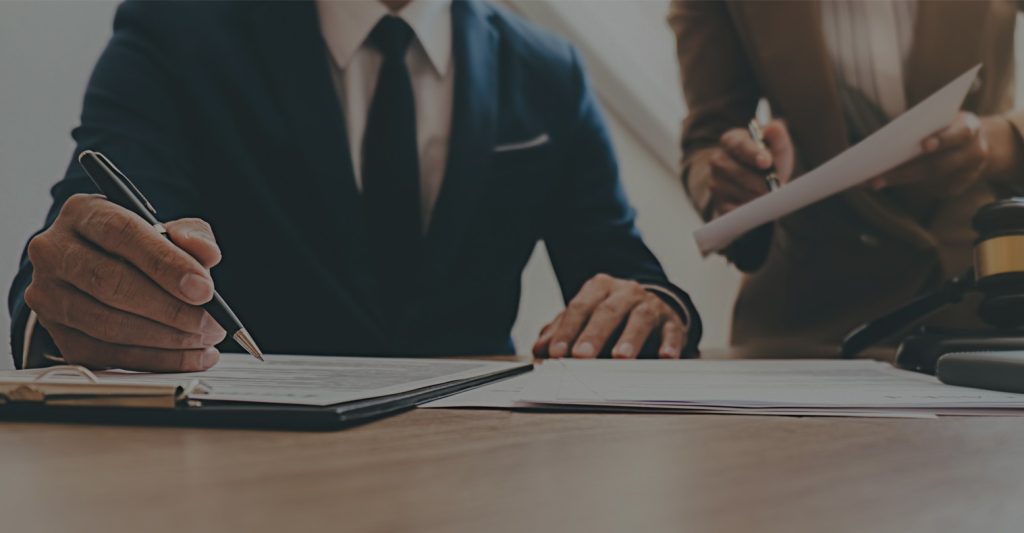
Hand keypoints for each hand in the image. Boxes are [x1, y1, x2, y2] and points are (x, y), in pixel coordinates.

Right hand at [24, 194, 225, 371]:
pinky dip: (154, 360)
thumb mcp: (170, 230)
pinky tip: (188, 356)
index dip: (166, 263)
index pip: (122, 233)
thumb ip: (193, 235)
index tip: (204, 289)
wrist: (105, 267)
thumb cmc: (140, 247)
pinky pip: (105, 354)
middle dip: (170, 309)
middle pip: (111, 282)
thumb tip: (207, 254)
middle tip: (211, 322)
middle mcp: (54, 251)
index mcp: (83, 213)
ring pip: (107, 324)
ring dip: (165, 340)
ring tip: (205, 340)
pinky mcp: (56, 332)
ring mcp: (48, 294)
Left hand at [532, 274, 687, 359]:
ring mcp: (651, 305)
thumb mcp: (584, 320)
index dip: (566, 331)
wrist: (654, 307)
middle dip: (593, 335)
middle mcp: (625, 292)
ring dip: (630, 339)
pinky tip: (665, 358)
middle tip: (581, 356)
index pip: (579, 308)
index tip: (556, 353)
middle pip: (608, 312)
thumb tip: (540, 349)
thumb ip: (560, 332)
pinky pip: (672, 332)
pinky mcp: (672, 322)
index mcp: (599, 289)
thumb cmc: (613, 317)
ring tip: (620, 357)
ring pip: (640, 319)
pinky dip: (669, 345)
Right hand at [709, 119, 794, 214]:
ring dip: (757, 196)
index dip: (754, 154)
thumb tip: (774, 127)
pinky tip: (756, 204)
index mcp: (730, 140)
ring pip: (737, 192)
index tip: (767, 162)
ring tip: (767, 194)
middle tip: (776, 186)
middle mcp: (717, 160)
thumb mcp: (777, 147)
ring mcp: (715, 182)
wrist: (761, 185)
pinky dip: (749, 209)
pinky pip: (734, 209)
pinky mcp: (718, 203)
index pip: (740, 145)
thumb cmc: (769, 162)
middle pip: (737, 172)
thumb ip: (778, 136)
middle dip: (760, 181)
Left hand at [868, 112, 994, 194]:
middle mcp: (974, 152)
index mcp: (970, 128)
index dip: (942, 140)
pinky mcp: (959, 187)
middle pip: (938, 165)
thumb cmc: (946, 124)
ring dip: (900, 180)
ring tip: (873, 182)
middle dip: (905, 171)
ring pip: (932, 180)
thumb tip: (887, 138)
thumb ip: (925, 123)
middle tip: (877, 177)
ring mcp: (970, 173)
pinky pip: (932, 190)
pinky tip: (885, 182)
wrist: (976, 142)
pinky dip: (907, 186)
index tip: (924, 144)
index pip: (958, 134)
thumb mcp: (942, 117)